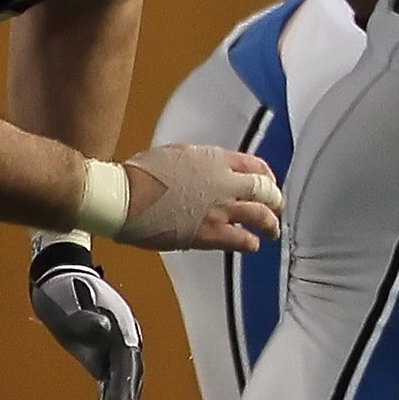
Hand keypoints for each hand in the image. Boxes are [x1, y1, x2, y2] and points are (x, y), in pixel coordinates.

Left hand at [30, 237, 142, 399]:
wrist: (63, 275)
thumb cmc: (64, 289)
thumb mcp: (71, 301)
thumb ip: (86, 318)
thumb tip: (103, 328)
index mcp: (120, 332)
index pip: (125, 369)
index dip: (123, 395)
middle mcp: (126, 343)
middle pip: (129, 383)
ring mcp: (119, 349)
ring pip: (126, 386)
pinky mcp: (107, 355)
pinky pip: (115, 383)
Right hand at [115, 143, 281, 252]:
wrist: (122, 195)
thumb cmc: (138, 175)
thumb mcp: (176, 154)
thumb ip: (200, 162)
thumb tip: (208, 170)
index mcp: (214, 159)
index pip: (256, 167)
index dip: (267, 178)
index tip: (269, 184)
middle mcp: (223, 182)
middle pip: (265, 191)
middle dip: (275, 201)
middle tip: (276, 208)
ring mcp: (219, 208)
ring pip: (261, 216)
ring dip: (270, 225)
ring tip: (272, 231)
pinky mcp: (209, 233)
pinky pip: (242, 239)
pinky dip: (250, 242)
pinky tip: (250, 244)